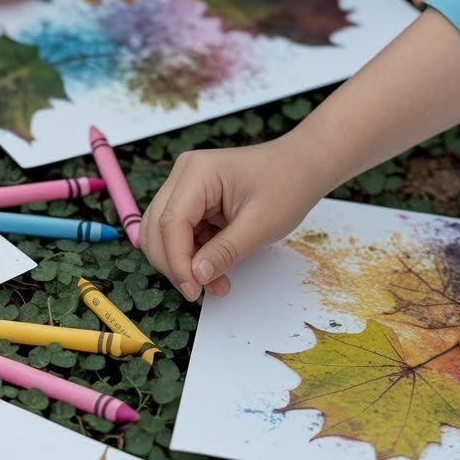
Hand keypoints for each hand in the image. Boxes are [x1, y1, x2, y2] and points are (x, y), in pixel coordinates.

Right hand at [139, 138, 332, 301]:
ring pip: (162, 234)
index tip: (193, 290)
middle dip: (174, 264)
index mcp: (197, 172)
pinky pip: (179, 234)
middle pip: (157, 228)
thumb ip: (225, 251)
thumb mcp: (260, 225)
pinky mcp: (191, 200)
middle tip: (199, 292)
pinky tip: (214, 271)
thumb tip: (196, 276)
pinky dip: (191, 256)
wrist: (302, 167)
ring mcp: (185, 186)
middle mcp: (183, 175)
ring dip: (181, 263)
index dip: (176, 261)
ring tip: (214, 284)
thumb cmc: (287, 186)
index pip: (171, 223)